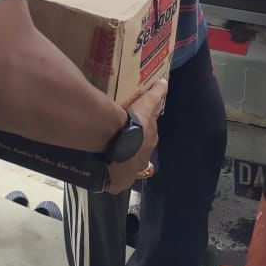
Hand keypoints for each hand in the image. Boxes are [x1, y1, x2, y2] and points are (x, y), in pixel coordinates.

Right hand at [105, 78, 166, 193]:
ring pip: (126, 168)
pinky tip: (101, 171)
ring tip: (107, 157)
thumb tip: (164, 82)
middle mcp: (143, 160)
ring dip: (120, 164)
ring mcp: (131, 174)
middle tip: (117, 143)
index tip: (131, 130)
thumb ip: (156, 94)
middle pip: (137, 154)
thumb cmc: (134, 123)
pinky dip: (110, 177)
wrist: (118, 143)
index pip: (146, 138)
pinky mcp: (118, 183)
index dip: (139, 134)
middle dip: (130, 150)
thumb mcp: (147, 105)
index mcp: (150, 142)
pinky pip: (114, 181)